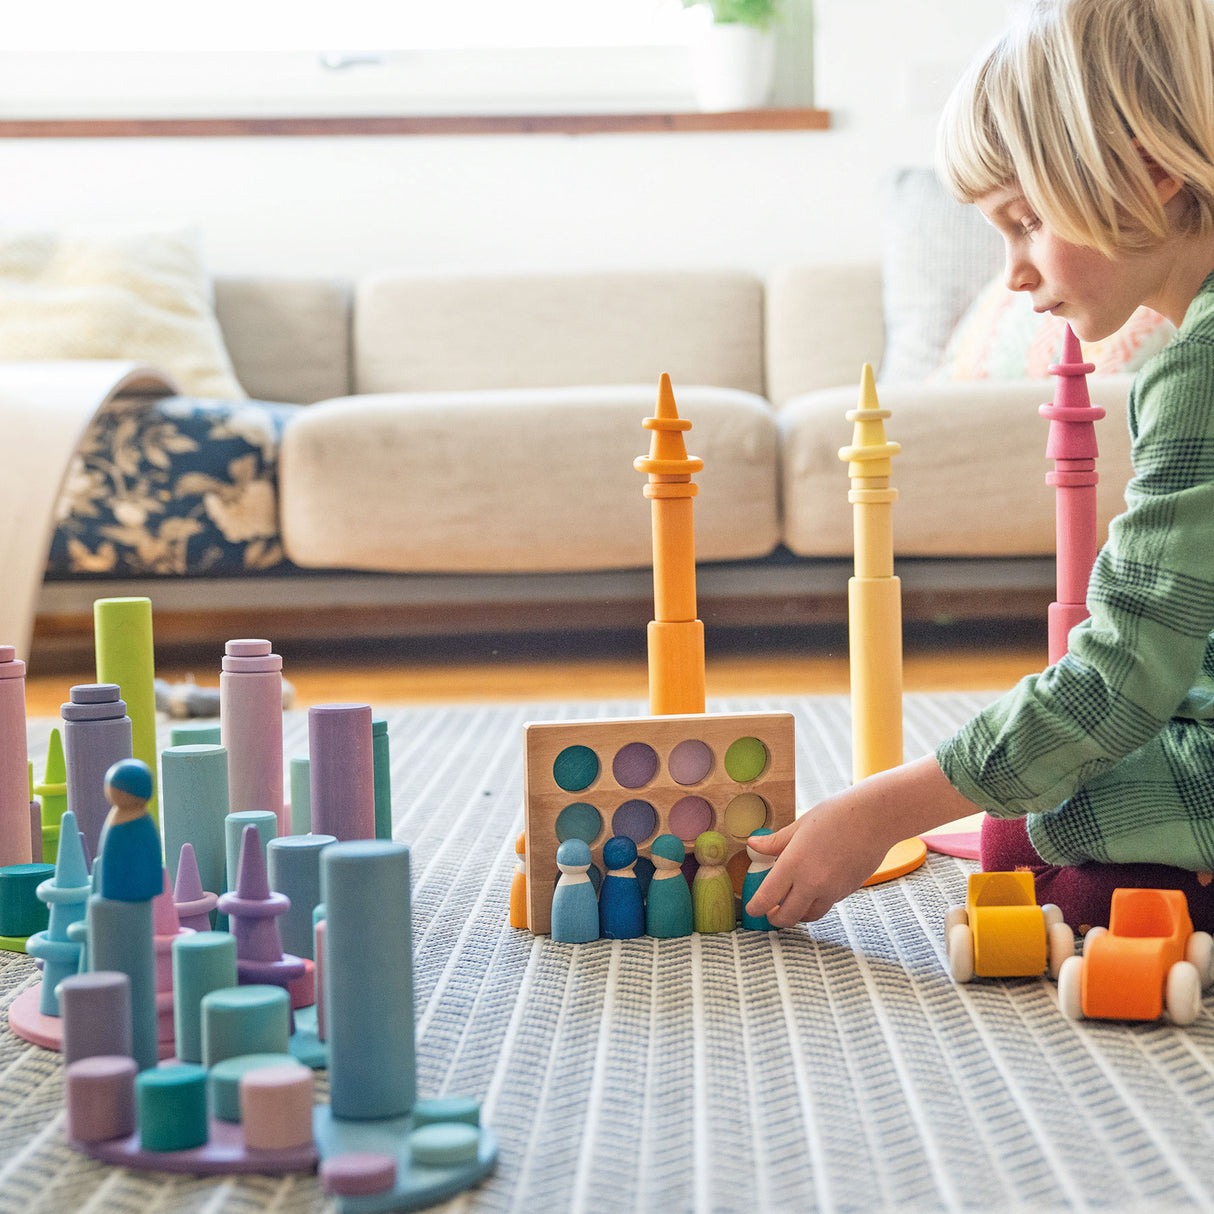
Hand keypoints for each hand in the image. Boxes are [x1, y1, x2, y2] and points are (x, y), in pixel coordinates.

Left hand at [744, 755, 979, 927]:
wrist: (876, 818)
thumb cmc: (837, 815)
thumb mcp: (800, 825)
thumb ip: (775, 842)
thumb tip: (753, 845)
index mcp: (794, 864)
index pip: (767, 898)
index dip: (756, 908)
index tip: (751, 910)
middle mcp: (812, 883)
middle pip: (787, 917)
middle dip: (774, 919)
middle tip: (769, 913)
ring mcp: (832, 890)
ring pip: (808, 915)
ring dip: (797, 915)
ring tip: (790, 904)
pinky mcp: (847, 891)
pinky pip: (826, 904)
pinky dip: (815, 903)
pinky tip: (814, 889)